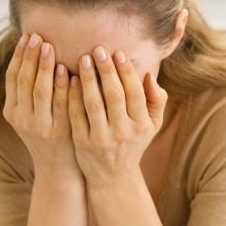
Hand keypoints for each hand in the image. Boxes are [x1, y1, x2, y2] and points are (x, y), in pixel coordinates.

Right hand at [3, 33, 82, 184]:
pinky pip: (61, 104)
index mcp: (12, 111)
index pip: (12, 78)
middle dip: (31, 57)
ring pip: (40, 91)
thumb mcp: (32, 115)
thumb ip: (30, 91)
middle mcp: (22, 119)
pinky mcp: (59, 132)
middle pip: (24, 81)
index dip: (19, 56)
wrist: (59, 169)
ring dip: (45, 67)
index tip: (26, 37)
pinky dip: (63, 86)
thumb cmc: (49, 136)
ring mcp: (40, 126)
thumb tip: (33, 54)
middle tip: (38, 36)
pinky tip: (68, 71)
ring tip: (50, 47)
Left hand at [67, 45, 167, 186]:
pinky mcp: (83, 143)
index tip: (117, 53)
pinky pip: (76, 115)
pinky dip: (72, 96)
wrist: (113, 176)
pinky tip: (69, 79)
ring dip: (87, 79)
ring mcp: (102, 139)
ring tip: (82, 59)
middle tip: (97, 49)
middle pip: (114, 96)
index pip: (134, 93)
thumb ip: (156, 100)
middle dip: (105, 70)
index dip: (126, 72)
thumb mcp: (152, 124)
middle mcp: (123, 132)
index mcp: (141, 125)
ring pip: (93, 104)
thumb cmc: (134, 142)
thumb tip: (149, 76)